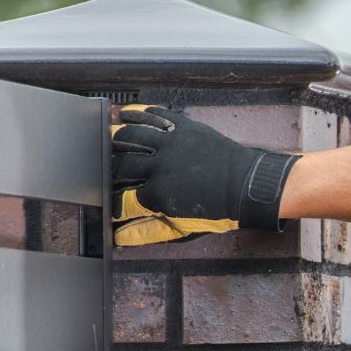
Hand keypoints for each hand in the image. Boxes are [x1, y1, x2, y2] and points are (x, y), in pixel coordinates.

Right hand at [110, 104, 302, 247]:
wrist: (248, 187)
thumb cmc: (220, 210)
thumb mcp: (184, 227)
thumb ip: (150, 231)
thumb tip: (120, 237)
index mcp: (159, 194)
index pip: (121, 199)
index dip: (110, 202)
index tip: (105, 201)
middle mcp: (160, 166)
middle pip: (120, 164)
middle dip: (108, 169)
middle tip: (102, 170)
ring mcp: (171, 144)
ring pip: (131, 135)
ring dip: (116, 138)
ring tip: (108, 140)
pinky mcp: (183, 128)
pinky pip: (154, 116)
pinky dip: (137, 113)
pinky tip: (124, 115)